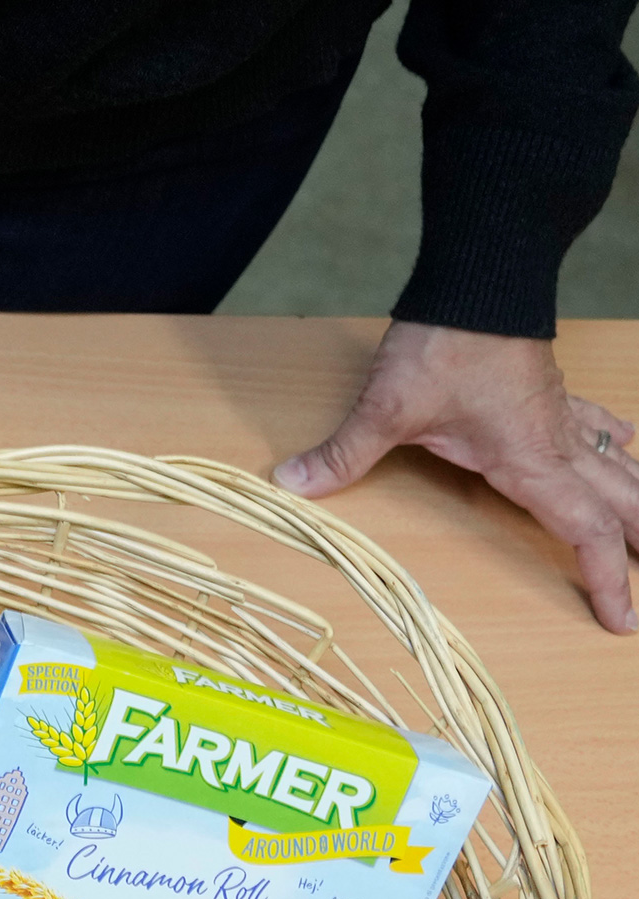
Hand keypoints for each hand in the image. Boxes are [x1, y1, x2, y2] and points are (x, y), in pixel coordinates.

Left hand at [276, 321, 638, 632]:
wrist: (480, 279)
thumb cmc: (447, 342)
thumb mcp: (388, 408)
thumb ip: (344, 453)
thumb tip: (292, 485)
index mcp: (532, 461)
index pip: (584, 531)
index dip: (607, 578)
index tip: (621, 618)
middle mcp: (559, 442)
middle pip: (622, 501)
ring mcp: (562, 414)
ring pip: (622, 463)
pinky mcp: (551, 390)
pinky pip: (599, 423)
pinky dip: (618, 441)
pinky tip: (628, 443)